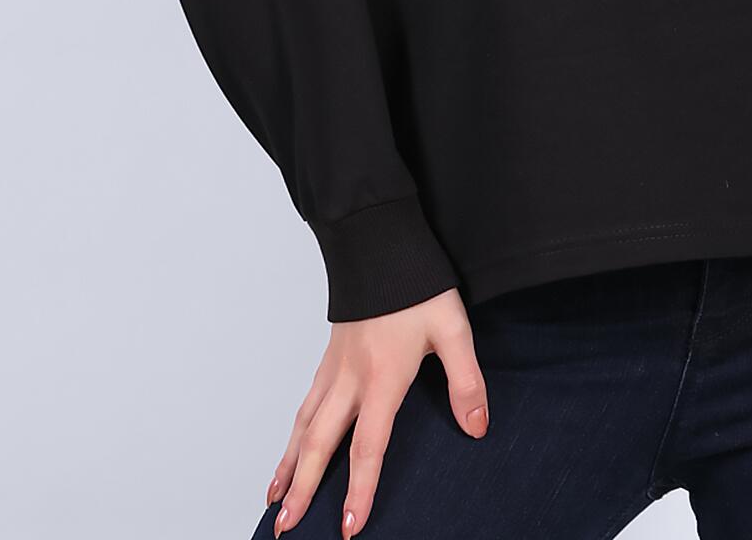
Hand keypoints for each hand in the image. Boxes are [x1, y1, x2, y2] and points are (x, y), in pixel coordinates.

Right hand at [265, 286, 488, 535]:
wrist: (379, 241)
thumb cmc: (416, 284)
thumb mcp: (452, 329)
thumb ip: (466, 380)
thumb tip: (477, 427)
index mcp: (382, 378)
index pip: (368, 446)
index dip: (359, 489)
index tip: (348, 527)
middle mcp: (350, 378)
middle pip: (319, 444)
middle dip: (303, 489)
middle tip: (286, 528)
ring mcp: (334, 367)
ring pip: (303, 425)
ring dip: (287, 465)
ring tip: (274, 499)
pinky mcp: (329, 355)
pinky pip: (305, 402)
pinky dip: (292, 432)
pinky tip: (290, 446)